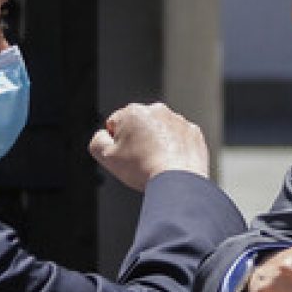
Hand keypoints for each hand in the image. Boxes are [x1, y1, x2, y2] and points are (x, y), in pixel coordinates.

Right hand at [89, 102, 208, 190]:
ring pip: (161, 132)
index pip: (115, 125)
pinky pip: (180, 140)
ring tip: (158, 164)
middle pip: (139, 126)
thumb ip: (97, 141)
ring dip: (158, 144)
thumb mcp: (106, 157)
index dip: (116, 144)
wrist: (178, 182)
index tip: (126, 156)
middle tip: (141, 162)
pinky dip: (176, 150)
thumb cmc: (143, 169)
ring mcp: (178, 121)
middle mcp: (157, 110)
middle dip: (138, 141)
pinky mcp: (194, 133)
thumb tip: (103, 135)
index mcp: (133, 112)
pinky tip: (173, 163)